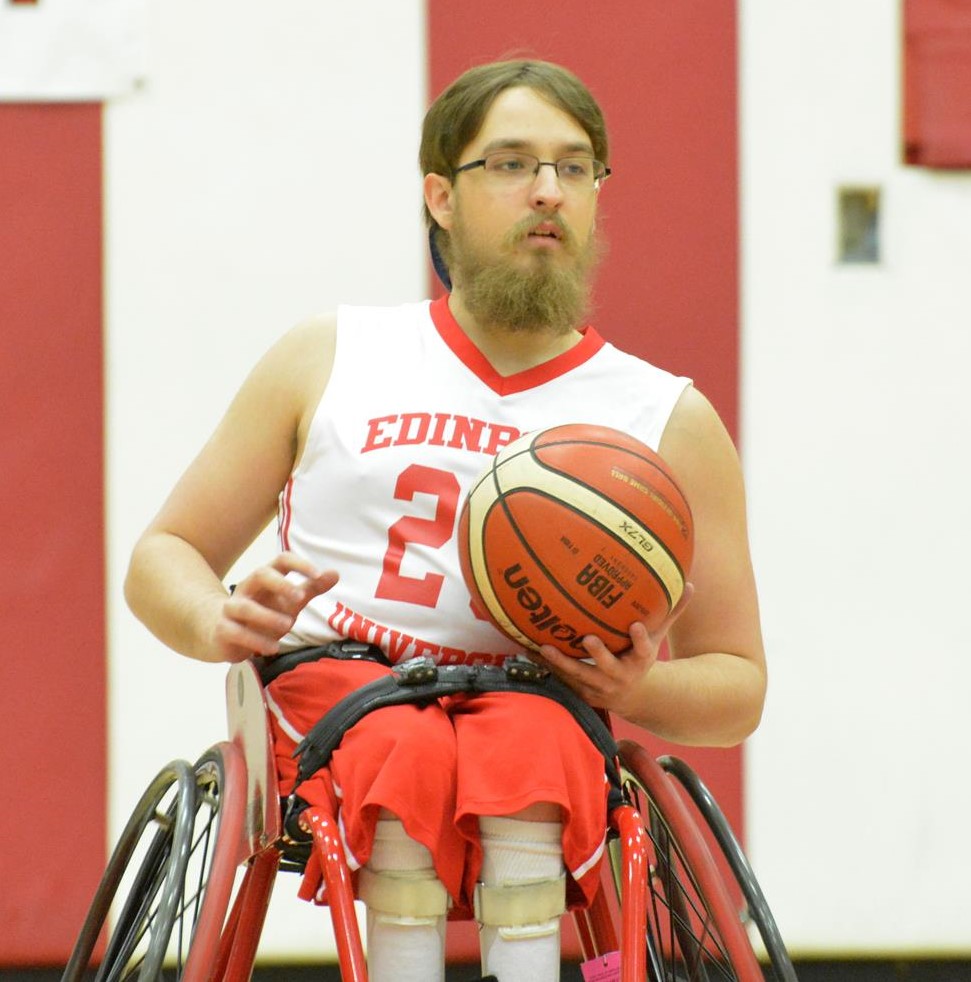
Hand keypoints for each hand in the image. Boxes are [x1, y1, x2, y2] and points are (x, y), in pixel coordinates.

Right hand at [210, 552, 337, 661]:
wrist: (224, 633)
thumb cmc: (263, 613)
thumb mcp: (290, 601)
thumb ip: (311, 588)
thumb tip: (335, 573)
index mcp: (266, 577)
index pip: (282, 560)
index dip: (300, 564)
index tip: (318, 574)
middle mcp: (248, 587)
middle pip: (260, 573)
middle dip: (280, 584)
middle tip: (299, 598)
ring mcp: (232, 607)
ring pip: (245, 607)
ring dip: (268, 617)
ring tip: (288, 626)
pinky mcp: (223, 629)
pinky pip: (236, 632)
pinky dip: (256, 641)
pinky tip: (273, 648)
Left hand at [532, 584, 693, 716]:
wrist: (631, 695)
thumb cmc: (640, 655)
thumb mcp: (658, 635)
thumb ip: (671, 610)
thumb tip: (691, 583)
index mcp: (640, 661)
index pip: (644, 649)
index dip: (640, 639)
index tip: (635, 625)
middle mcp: (619, 675)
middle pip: (608, 666)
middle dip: (598, 654)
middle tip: (588, 638)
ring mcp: (597, 685)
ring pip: (578, 675)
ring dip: (561, 662)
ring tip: (544, 646)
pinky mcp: (580, 690)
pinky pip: (560, 678)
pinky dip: (544, 665)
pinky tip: (527, 649)